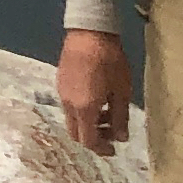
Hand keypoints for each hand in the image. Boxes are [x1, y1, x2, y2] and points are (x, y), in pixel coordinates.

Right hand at [57, 30, 131, 156]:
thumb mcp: (121, 91)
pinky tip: (95, 98)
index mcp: (84, 109)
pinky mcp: (60, 82)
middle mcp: (69, 105)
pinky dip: (81, 110)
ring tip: (105, 113)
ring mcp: (62, 93)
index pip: (88, 141)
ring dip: (87, 123)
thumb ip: (120, 117)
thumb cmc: (110, 62)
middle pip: (76, 133)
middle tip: (110, 133)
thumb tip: (121, 138)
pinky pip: (69, 105)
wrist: (89, 32)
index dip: (101, 149)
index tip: (114, 149)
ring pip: (71, 119)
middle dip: (92, 138)